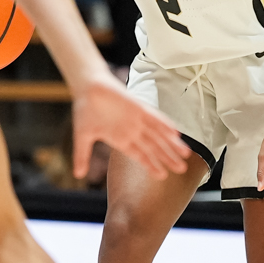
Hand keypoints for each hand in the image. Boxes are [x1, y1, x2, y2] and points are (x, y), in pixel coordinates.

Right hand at [71, 75, 190, 180]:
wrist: (87, 87)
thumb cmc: (85, 110)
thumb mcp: (82, 136)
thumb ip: (82, 156)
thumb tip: (77, 175)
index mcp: (120, 139)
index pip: (140, 155)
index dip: (151, 165)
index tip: (162, 176)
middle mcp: (132, 131)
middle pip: (154, 147)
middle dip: (168, 158)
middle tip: (182, 169)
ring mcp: (137, 119)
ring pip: (158, 134)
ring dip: (171, 143)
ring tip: (186, 153)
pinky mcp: (138, 107)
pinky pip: (154, 117)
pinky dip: (164, 124)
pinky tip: (175, 132)